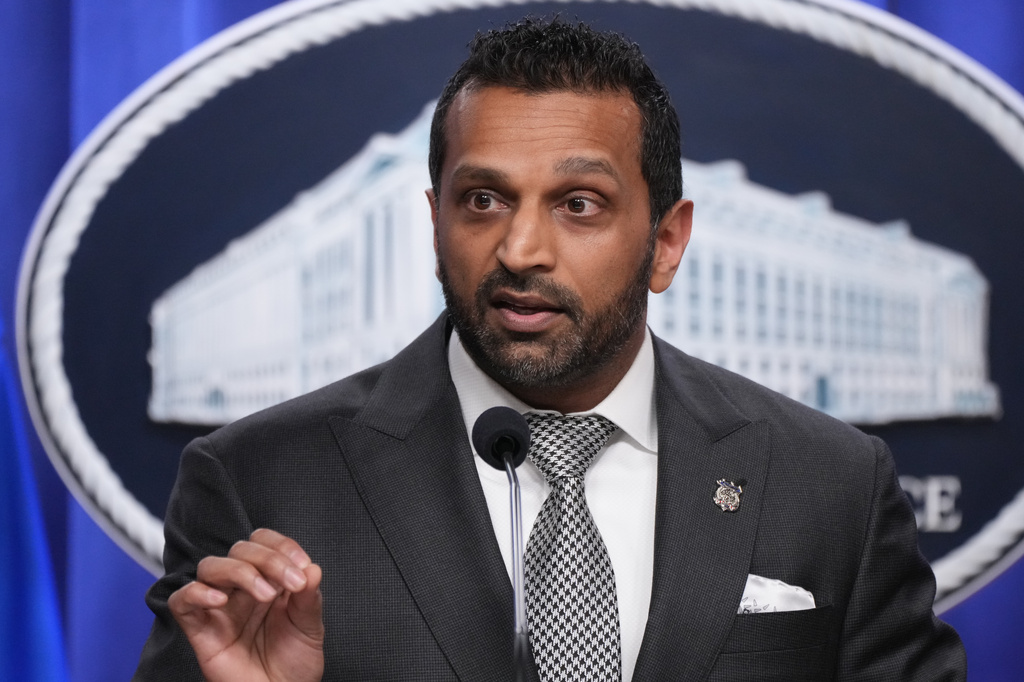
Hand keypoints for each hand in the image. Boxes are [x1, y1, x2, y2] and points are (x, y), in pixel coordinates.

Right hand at [168, 529, 323, 681]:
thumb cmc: (294, 664)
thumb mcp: (310, 628)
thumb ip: (309, 597)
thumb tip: (312, 568)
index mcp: (269, 580)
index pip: (263, 542)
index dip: (281, 545)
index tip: (301, 566)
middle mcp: (242, 589)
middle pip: (240, 550)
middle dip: (268, 560)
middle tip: (290, 585)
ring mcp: (220, 607)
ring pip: (211, 566)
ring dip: (239, 572)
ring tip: (264, 595)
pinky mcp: (200, 629)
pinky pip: (181, 601)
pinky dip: (196, 592)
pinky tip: (220, 600)